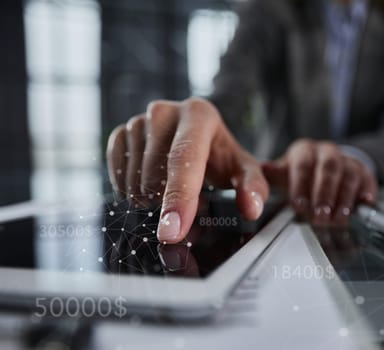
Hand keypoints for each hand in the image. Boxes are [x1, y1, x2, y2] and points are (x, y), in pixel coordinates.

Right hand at [106, 98, 268, 242]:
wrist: (197, 138)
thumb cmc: (221, 158)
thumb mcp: (243, 170)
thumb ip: (253, 188)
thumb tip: (250, 208)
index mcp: (198, 114)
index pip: (184, 160)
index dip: (178, 199)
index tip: (172, 232)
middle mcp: (165, 111)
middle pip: (154, 175)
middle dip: (167, 202)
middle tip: (187, 200)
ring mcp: (138, 120)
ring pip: (133, 179)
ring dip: (151, 198)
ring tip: (172, 189)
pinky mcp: (121, 133)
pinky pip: (116, 173)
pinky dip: (131, 189)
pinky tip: (151, 185)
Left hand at [263, 139, 377, 223]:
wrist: (325, 169)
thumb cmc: (301, 176)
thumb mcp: (285, 175)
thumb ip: (274, 175)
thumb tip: (264, 170)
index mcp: (304, 151)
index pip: (302, 164)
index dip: (301, 186)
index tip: (299, 206)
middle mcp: (327, 152)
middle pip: (328, 168)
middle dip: (324, 194)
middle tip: (320, 216)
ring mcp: (347, 161)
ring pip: (348, 175)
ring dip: (343, 199)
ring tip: (338, 218)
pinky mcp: (364, 172)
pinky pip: (367, 180)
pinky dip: (365, 193)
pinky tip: (363, 205)